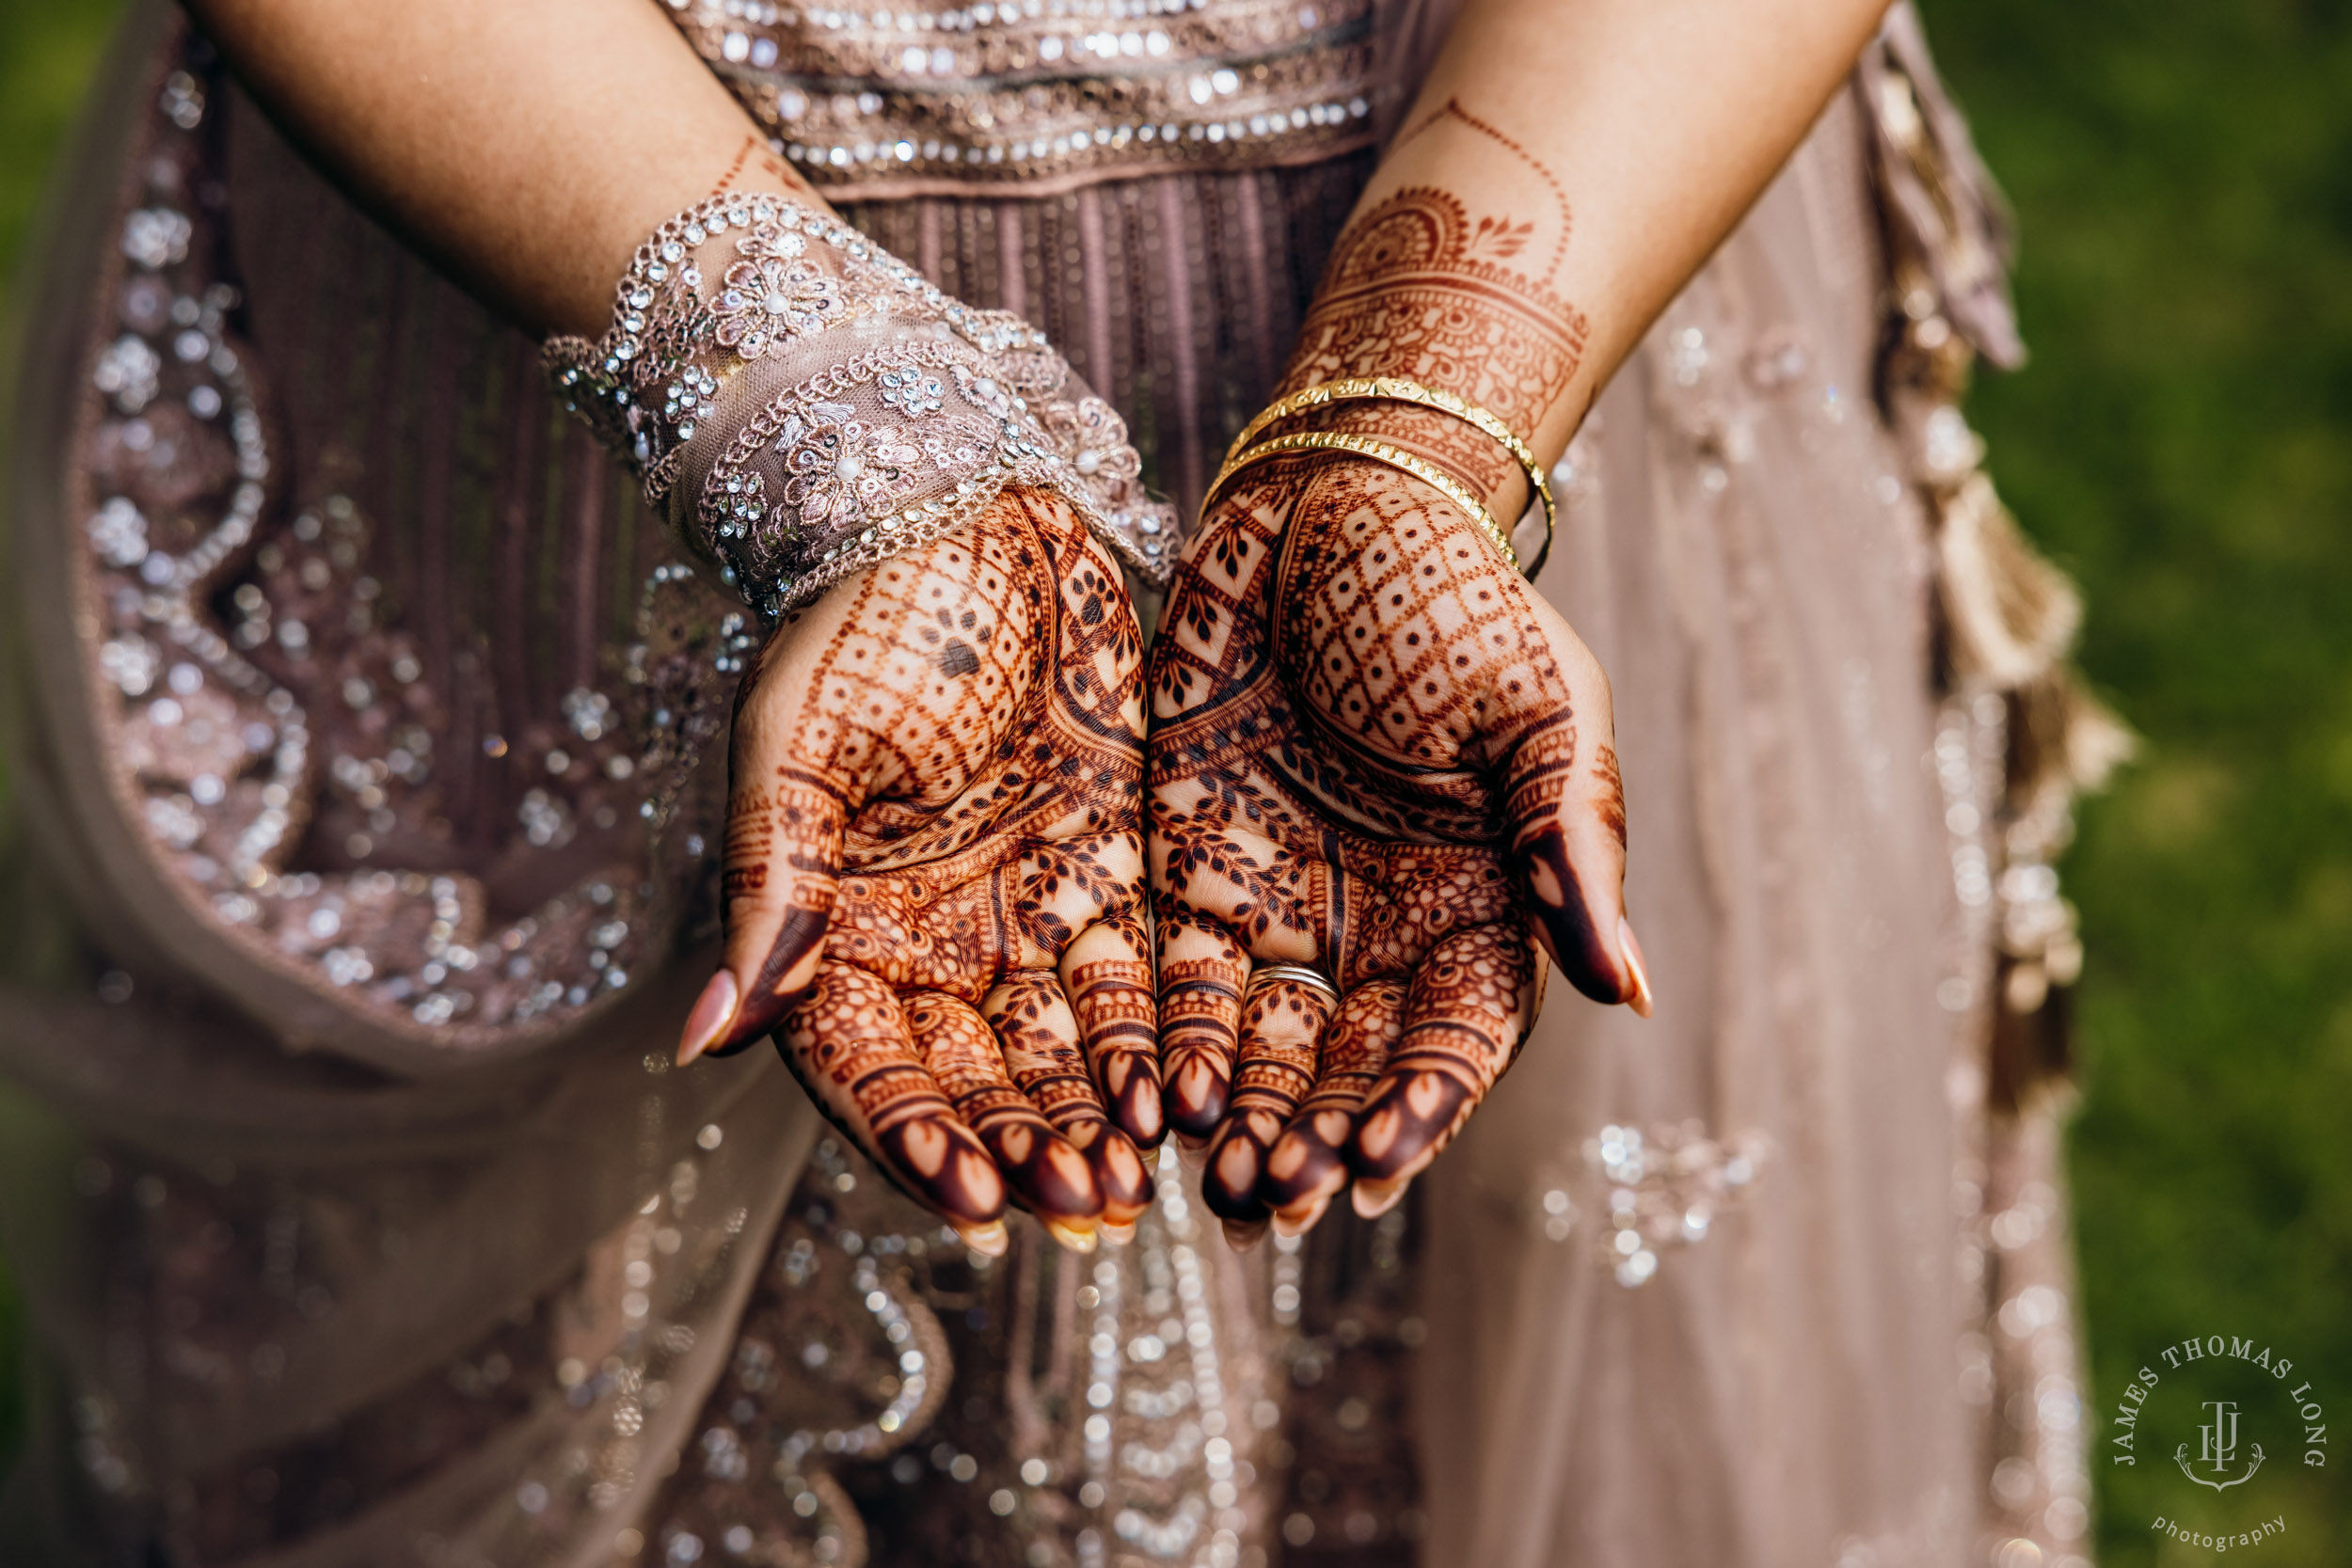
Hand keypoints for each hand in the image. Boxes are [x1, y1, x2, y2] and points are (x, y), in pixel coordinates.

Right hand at [675, 491, 1159, 1251]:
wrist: (960, 511)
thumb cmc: (853, 620)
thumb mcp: (795, 748)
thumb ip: (766, 888)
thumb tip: (699, 1041)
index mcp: (833, 927)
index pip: (866, 1065)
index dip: (914, 1138)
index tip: (970, 1198)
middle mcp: (927, 942)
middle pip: (973, 1079)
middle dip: (1023, 1149)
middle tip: (1080, 1212)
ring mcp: (1021, 913)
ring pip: (1059, 1050)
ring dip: (1092, 1119)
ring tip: (1136, 1183)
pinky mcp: (1111, 872)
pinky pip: (1134, 980)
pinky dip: (1154, 1042)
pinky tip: (1187, 1098)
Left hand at [1146, 456, 1650, 1243]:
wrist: (1326, 501)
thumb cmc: (1451, 593)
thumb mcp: (1534, 706)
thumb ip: (1570, 842)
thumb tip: (1632, 994)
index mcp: (1482, 900)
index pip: (1459, 1033)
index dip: (1424, 1101)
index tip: (1382, 1155)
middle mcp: (1386, 927)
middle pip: (1356, 1066)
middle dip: (1320, 1138)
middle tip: (1276, 1202)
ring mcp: (1289, 909)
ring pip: (1268, 1051)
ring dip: (1245, 1120)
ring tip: (1216, 1184)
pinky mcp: (1196, 880)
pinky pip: (1181, 987)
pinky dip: (1169, 1048)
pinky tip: (1150, 1101)